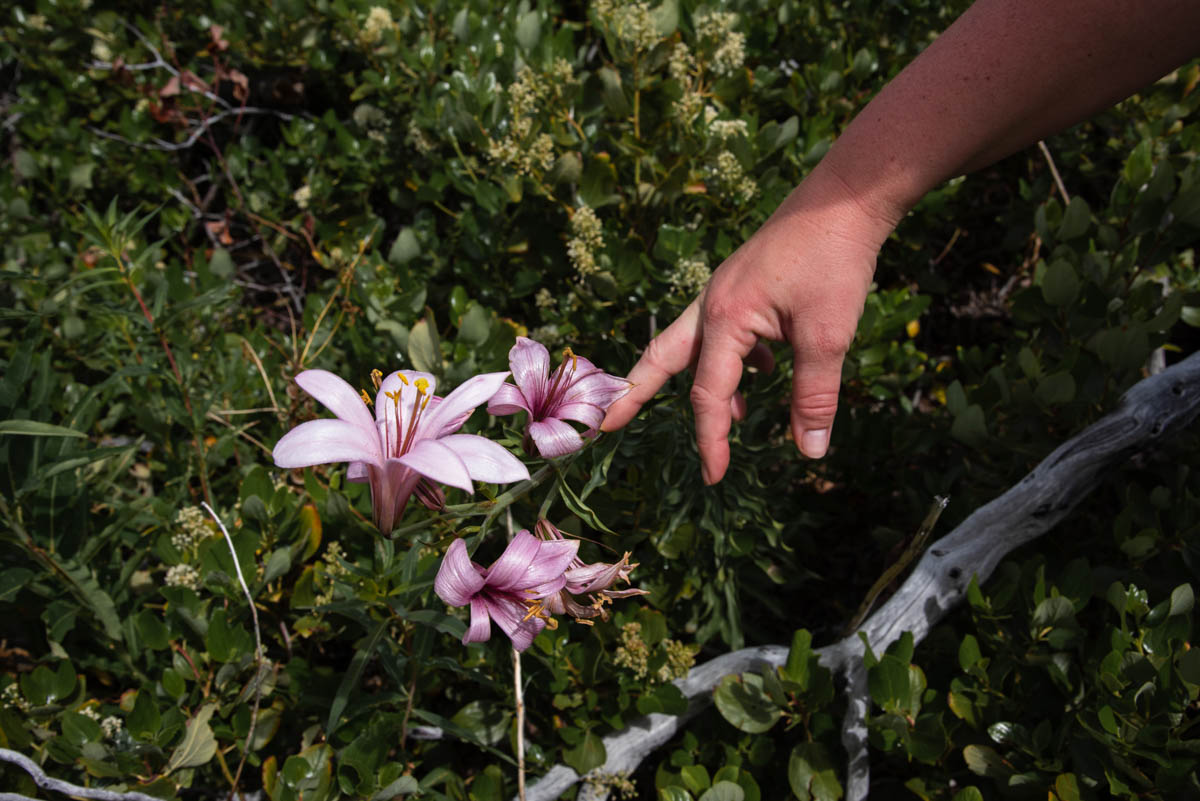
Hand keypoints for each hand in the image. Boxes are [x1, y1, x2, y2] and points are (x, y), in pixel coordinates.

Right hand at [602, 165, 894, 483]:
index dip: (712, 440)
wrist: (845, 198)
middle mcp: (711, 304)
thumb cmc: (834, 262)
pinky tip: (764, 370)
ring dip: (696, 382)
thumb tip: (810, 451)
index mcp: (725, 318)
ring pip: (690, 345)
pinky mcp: (742, 284)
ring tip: (730, 417)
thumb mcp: (828, 336)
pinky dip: (734, 360)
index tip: (714, 477)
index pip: (709, 394)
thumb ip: (814, 396)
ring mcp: (723, 290)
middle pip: (663, 359)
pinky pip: (721, 331)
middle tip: (608, 425)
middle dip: (635, 393)